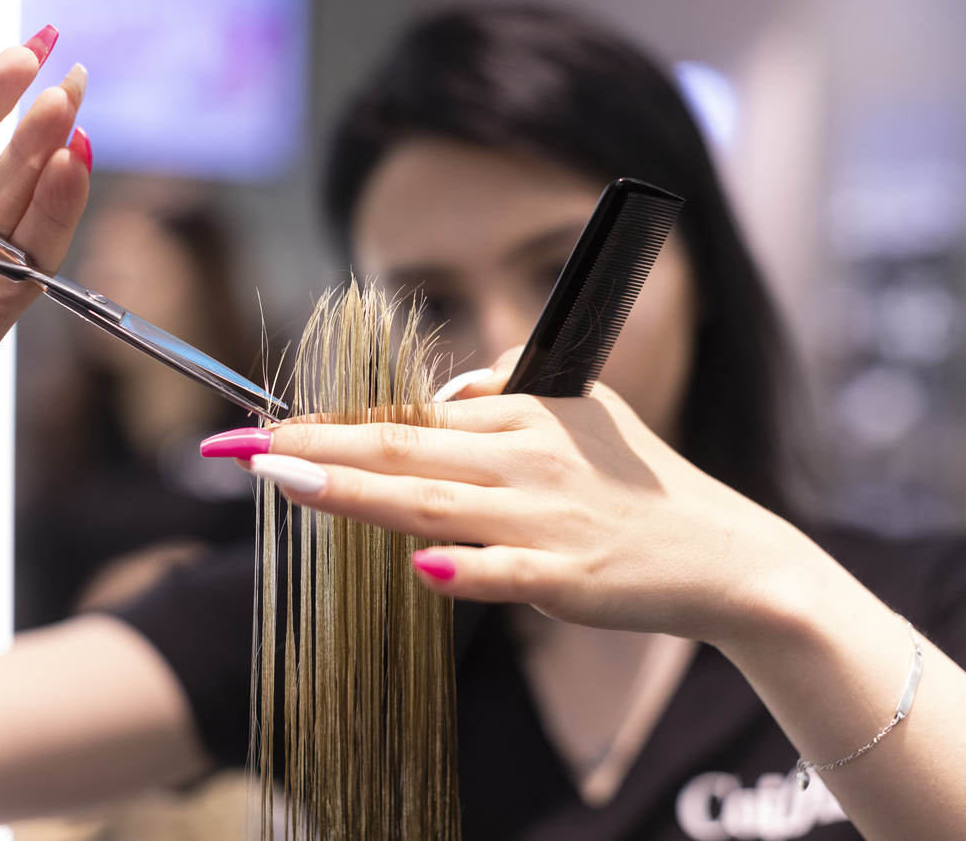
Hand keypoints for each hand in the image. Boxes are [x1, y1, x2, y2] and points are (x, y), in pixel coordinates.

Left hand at [251, 351, 818, 644]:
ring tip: (285, 482)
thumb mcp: (585, 412)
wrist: (727, 556)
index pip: (405, 422)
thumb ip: (511, 392)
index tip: (260, 429)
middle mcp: (523, 459)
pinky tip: (422, 569)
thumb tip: (444, 394)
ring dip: (354, 493)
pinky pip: (508, 572)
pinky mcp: (569, 574)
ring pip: (433, 502)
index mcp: (521, 419)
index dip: (327, 424)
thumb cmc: (643, 486)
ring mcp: (544, 518)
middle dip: (311, 448)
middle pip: (400, 452)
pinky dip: (466, 570)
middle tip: (238, 449)